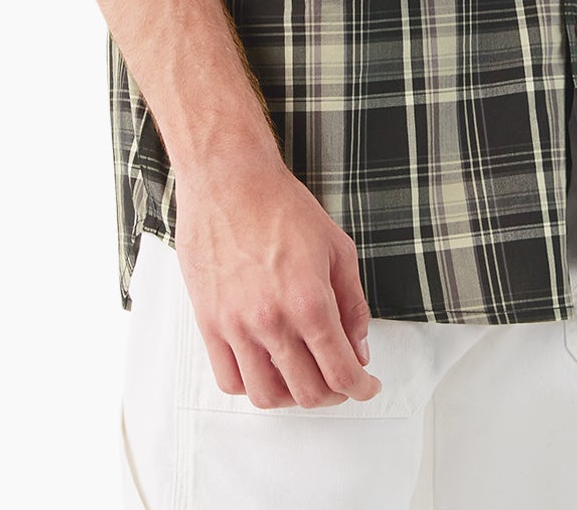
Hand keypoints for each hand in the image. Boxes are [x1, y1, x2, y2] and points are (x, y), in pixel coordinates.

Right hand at [173, 148, 382, 409]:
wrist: (228, 179)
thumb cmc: (281, 205)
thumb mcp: (337, 247)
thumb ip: (352, 303)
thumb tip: (359, 347)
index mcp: (309, 301)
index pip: (341, 371)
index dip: (361, 388)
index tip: (367, 385)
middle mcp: (272, 320)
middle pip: (308, 393)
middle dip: (334, 394)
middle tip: (341, 380)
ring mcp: (236, 326)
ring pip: (267, 396)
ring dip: (293, 397)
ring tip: (303, 378)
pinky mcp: (209, 323)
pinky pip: (230, 380)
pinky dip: (253, 387)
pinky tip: (267, 369)